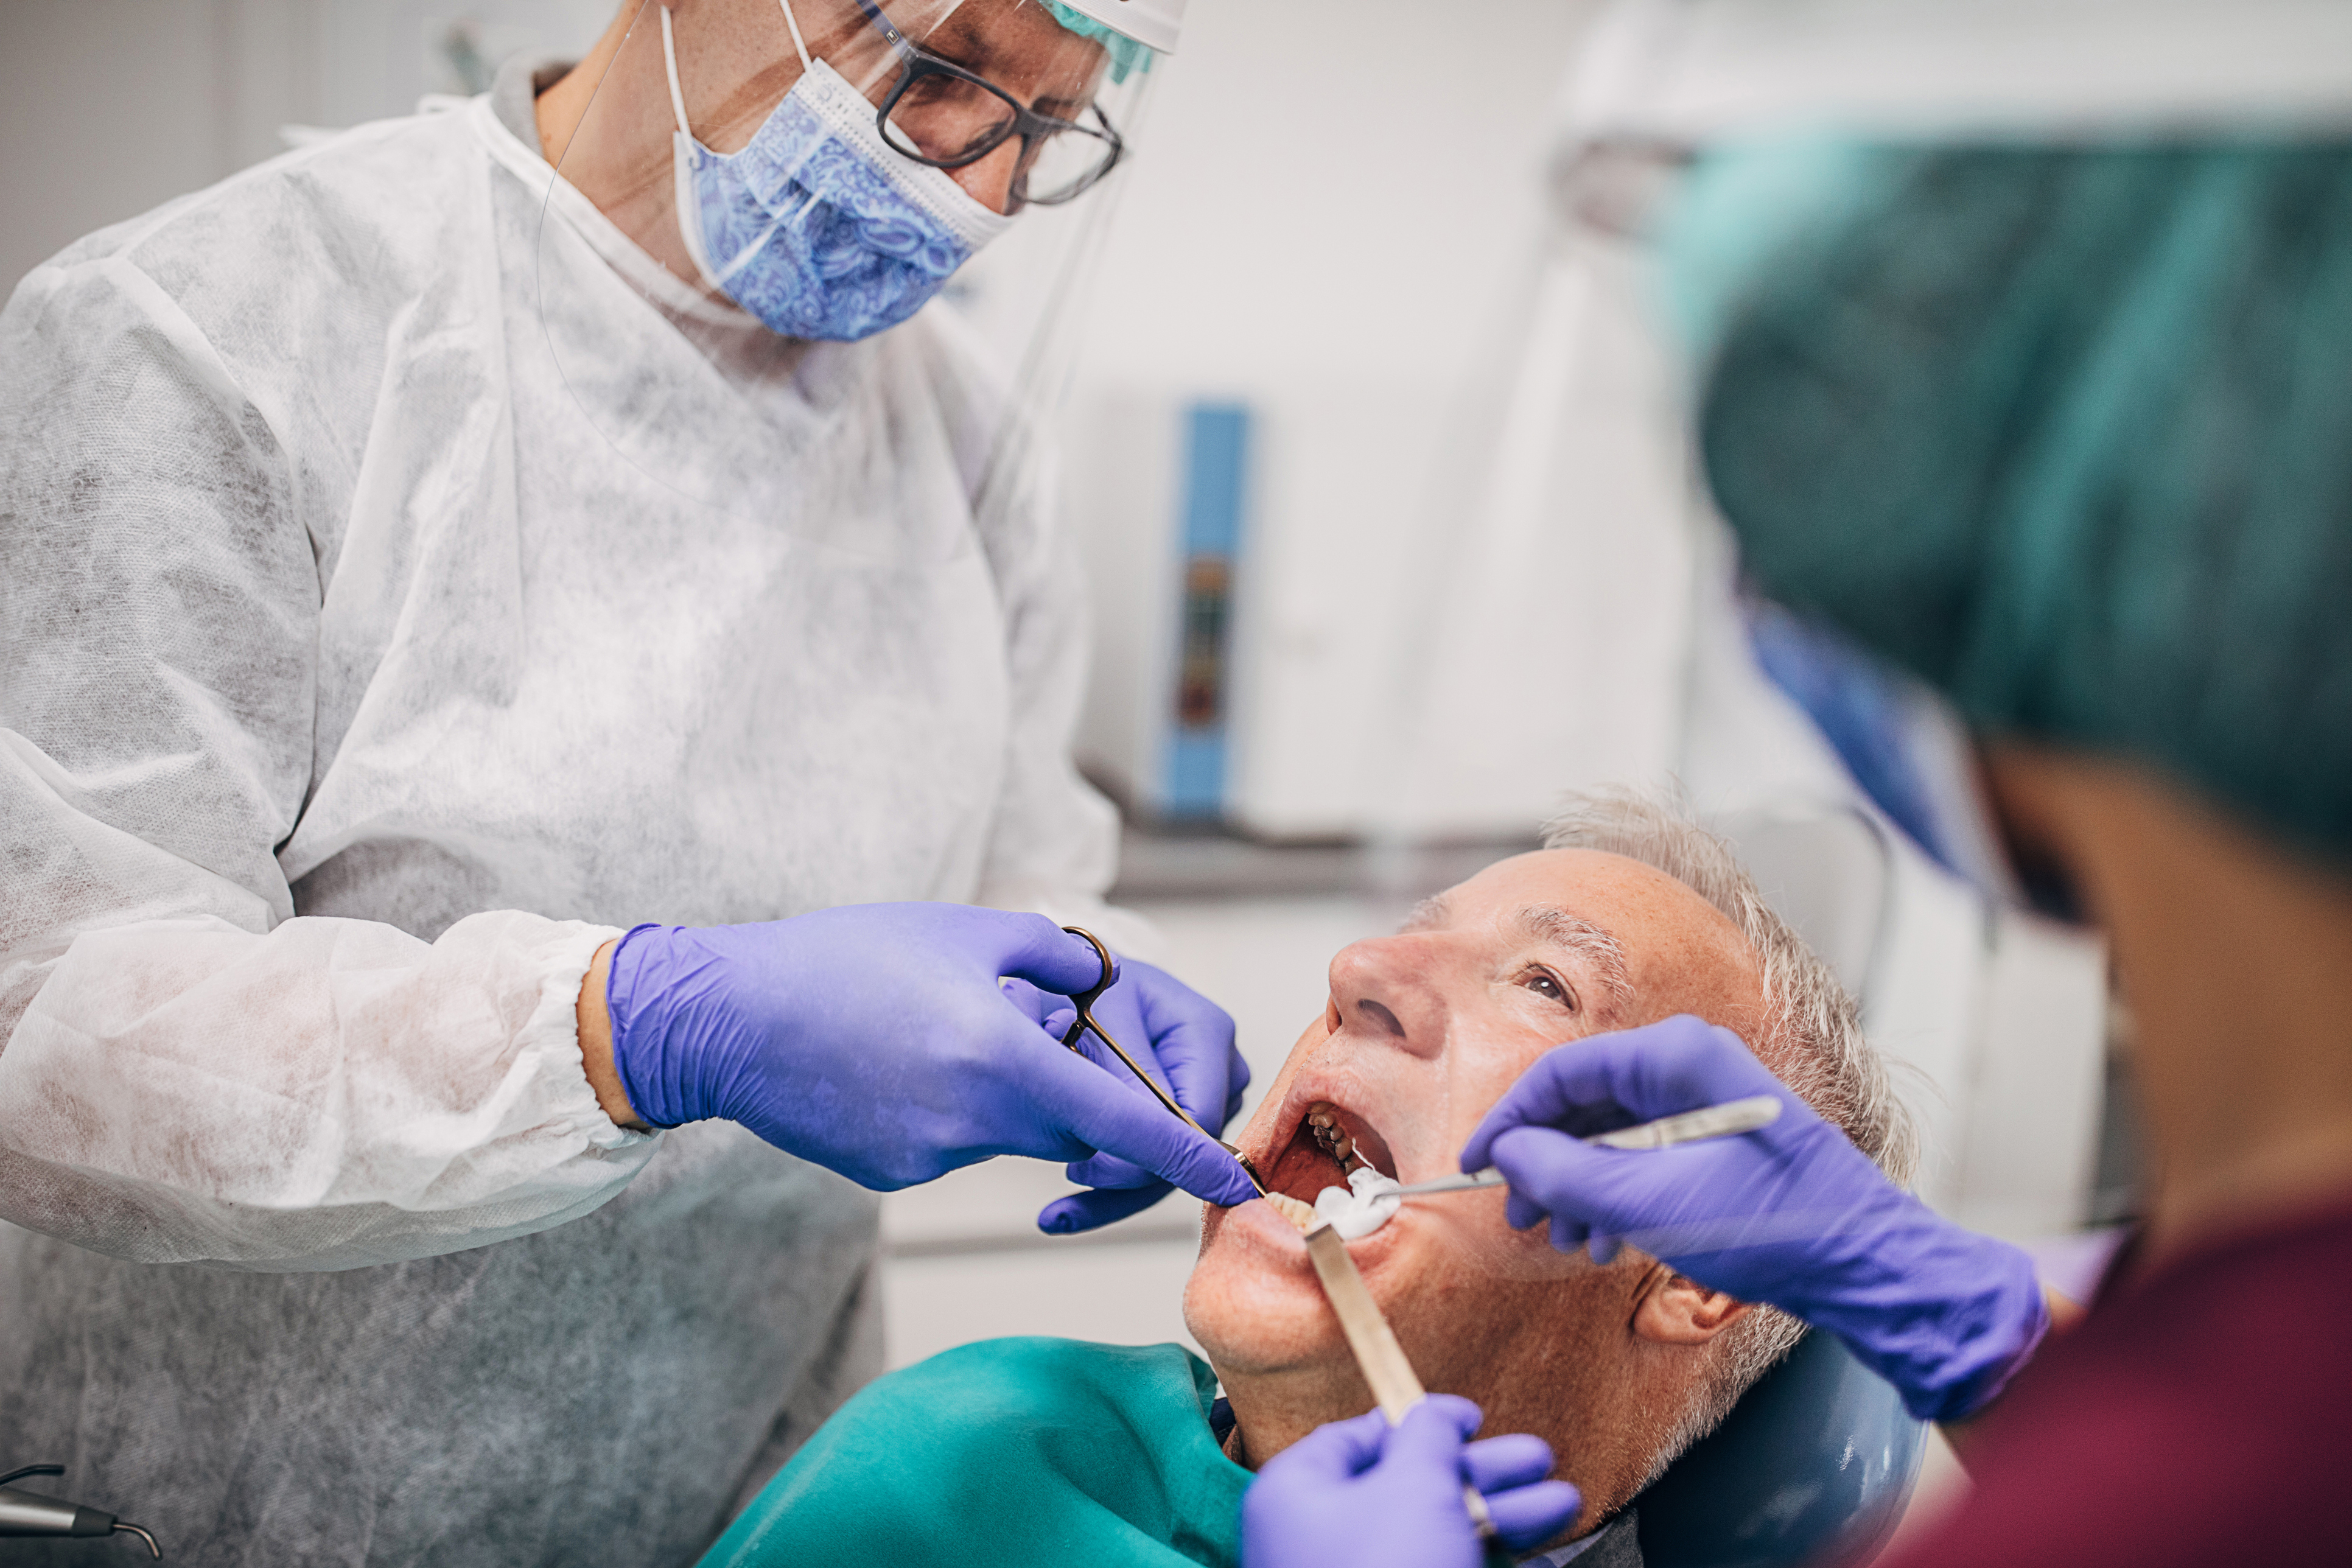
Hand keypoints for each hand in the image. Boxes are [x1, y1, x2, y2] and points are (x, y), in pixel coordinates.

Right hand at [601, 905, 1259, 1205]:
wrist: (725, 1018)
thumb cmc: (841, 959)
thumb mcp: (961, 932)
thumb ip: (1052, 960)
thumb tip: (1100, 992)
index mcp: (1002, 1058)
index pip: (1124, 1123)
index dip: (1185, 1153)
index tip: (1230, 1178)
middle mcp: (974, 1121)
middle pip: (1071, 1125)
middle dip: (1070, 1084)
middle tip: (1020, 1021)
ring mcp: (931, 1156)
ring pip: (1011, 1131)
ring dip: (1004, 1089)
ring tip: (933, 1028)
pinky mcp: (894, 1173)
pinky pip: (955, 1142)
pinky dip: (948, 1106)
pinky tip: (889, 1061)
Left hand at [1001, 958, 1250, 1233]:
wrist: (1064, 987)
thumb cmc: (1080, 988)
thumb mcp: (1096, 1017)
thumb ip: (1123, 1072)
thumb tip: (1146, 1135)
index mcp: (1208, 1031)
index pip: (1198, 1116)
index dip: (1151, 1152)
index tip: (1088, 1168)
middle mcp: (1219, 1066)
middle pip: (1190, 1149)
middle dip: (1127, 1179)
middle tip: (1068, 1186)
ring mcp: (1205, 1097)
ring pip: (1171, 1168)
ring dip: (1111, 1193)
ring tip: (1059, 1211)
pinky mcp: (1179, 1121)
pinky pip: (1155, 1169)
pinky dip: (1109, 1192)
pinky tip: (1066, 1213)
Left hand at [1241, 1397, 1581, 1567]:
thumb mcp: (1413, 1487)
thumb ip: (1428, 1439)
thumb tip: (1434, 1415)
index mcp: (1300, 1494)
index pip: (1358, 1438)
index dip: (1420, 1420)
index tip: (1474, 1418)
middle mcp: (1322, 1541)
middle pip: (1411, 1489)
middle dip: (1485, 1474)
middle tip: (1540, 1460)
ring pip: (1437, 1538)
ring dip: (1505, 1519)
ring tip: (1566, 1507)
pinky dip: (1491, 1564)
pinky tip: (1541, 1561)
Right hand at [1459, 1015, 2047, 1421]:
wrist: (1865, 1265)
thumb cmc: (1773, 1224)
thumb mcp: (1649, 1203)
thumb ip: (1565, 1174)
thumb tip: (1507, 1156)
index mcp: (1676, 1056)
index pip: (1562, 1073)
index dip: (1509, 1122)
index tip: (1476, 1166)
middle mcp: (1689, 1065)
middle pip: (1583, 1102)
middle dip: (1543, 1163)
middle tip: (1519, 1216)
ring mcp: (1704, 1101)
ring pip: (1609, 1133)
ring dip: (1576, 1186)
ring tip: (1563, 1238)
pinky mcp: (1716, 1139)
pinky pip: (1641, 1154)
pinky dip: (1612, 1193)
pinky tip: (1601, 1239)